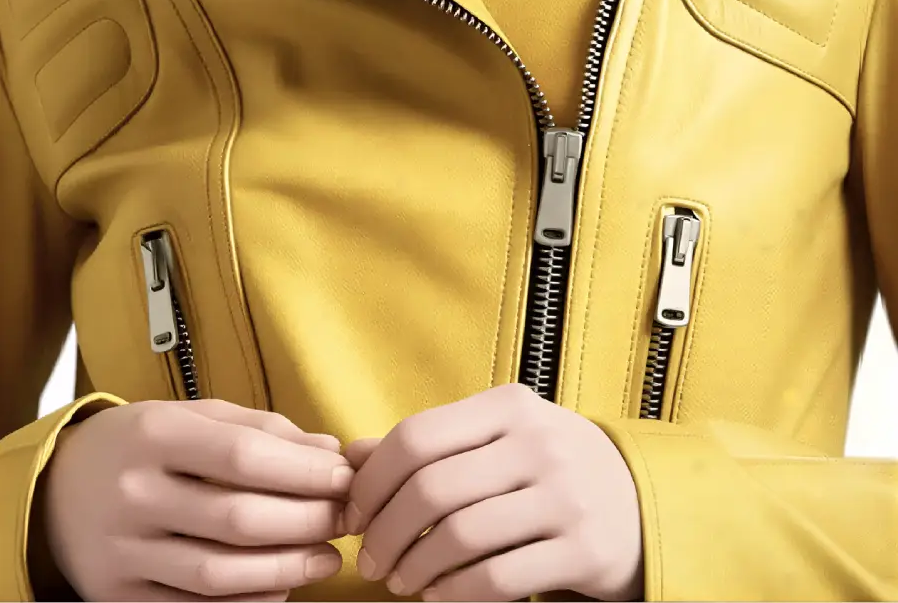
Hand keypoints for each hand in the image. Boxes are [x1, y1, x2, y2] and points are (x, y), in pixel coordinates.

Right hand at [41, 398, 360, 600]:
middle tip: (345, 519)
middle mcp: (135, 494)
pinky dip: (247, 602)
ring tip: (328, 558)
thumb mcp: (194, 415)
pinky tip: (283, 586)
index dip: (304, 471)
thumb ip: (262, 428)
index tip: (344, 476)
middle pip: (238, 519)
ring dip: (287, 570)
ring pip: (219, 574)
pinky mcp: (118, 597)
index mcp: (155, 434)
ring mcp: (123, 552)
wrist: (57, 486)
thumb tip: (329, 451)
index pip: (244, 457)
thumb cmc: (143, 443)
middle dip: (306, 522)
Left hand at [341, 383, 643, 601]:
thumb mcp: (497, 437)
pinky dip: (454, 594)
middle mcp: (539, 443)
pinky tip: (437, 597)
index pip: (418, 437)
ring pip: (460, 536)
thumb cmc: (548, 466)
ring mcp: (565, 495)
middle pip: (432, 488)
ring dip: (415, 567)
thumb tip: (350, 456)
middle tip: (371, 559)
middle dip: (386, 532)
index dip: (373, 481)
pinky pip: (498, 578)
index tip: (354, 513)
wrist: (640, 501)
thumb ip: (429, 444)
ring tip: (401, 581)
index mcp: (509, 406)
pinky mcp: (583, 549)